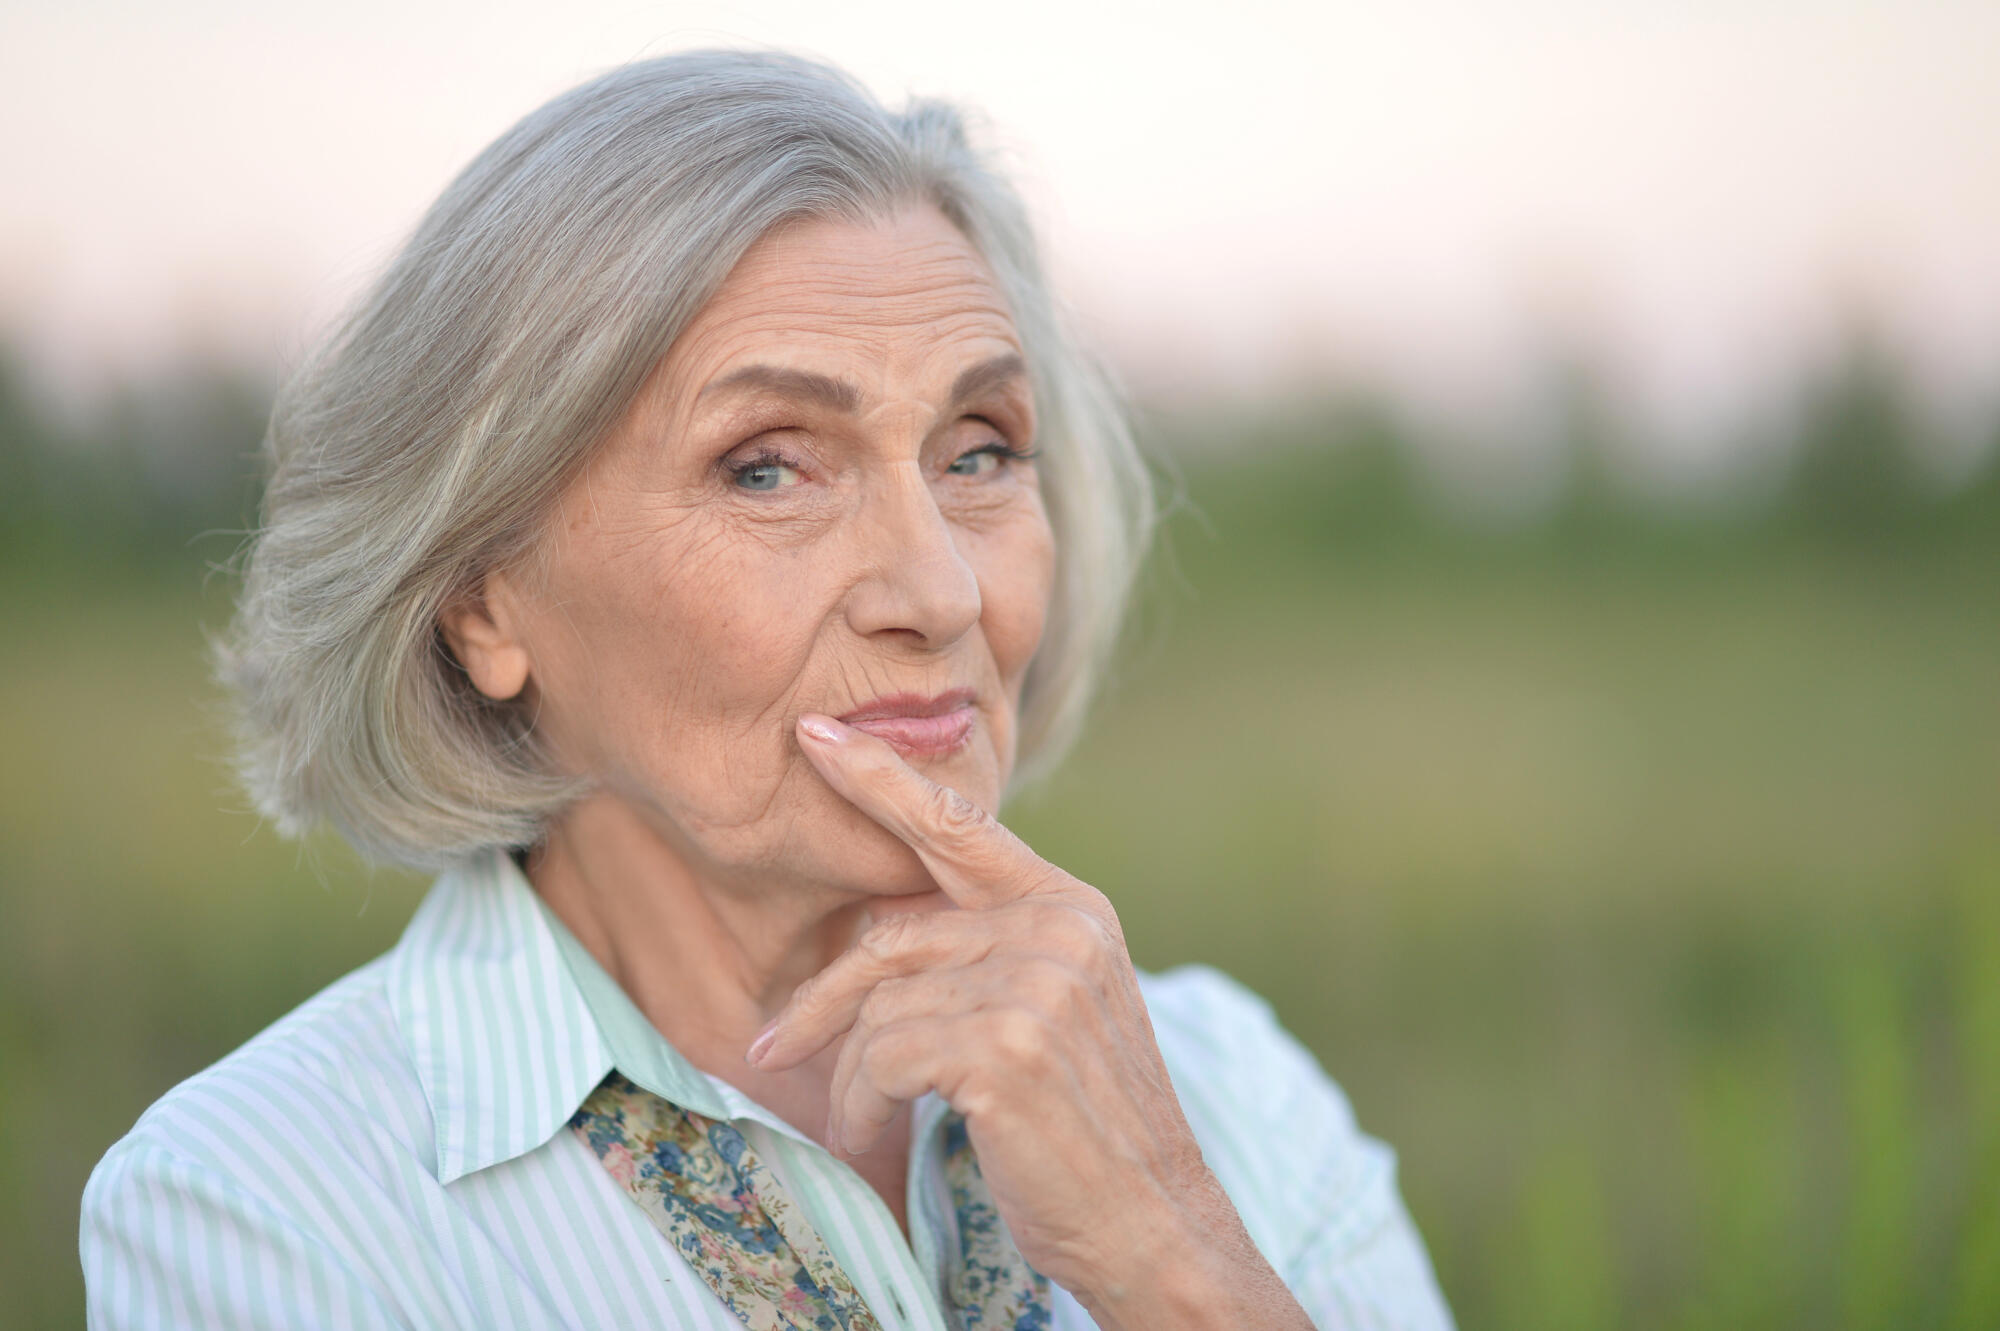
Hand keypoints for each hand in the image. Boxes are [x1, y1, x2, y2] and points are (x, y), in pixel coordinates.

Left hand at [748, 712, 1310, 1327]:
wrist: (1152, 1225)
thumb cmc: (1084, 1130)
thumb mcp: (1048, 1016)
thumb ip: (983, 953)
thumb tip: (874, 931)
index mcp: (1071, 908)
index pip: (958, 828)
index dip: (880, 779)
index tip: (813, 737)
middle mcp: (1059, 927)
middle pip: (890, 937)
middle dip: (819, 999)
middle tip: (770, 1048)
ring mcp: (1037, 982)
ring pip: (878, 1005)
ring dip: (849, 1077)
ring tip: (858, 1124)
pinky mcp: (1005, 1044)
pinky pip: (880, 1055)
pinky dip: (859, 1104)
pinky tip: (874, 1137)